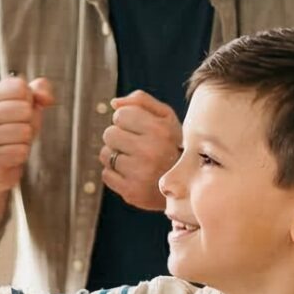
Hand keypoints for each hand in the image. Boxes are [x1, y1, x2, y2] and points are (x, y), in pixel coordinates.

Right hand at [0, 76, 55, 192]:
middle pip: (25, 110)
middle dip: (29, 121)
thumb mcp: (28, 103)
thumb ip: (41, 90)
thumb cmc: (13, 127)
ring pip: (25, 132)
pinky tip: (9, 155)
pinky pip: (22, 152)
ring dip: (26, 139)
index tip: (17, 110)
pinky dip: (21, 155)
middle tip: (16, 128)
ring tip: (13, 142)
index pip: (21, 88)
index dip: (29, 100)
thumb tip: (46, 99)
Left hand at [100, 90, 181, 211]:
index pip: (120, 115)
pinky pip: (106, 175)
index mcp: (159, 130)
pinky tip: (132, 174)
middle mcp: (150, 151)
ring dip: (116, 156)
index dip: (127, 120)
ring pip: (105, 154)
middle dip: (119, 137)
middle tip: (136, 146)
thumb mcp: (167, 118)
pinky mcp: (131, 192)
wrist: (188, 185)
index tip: (140, 129)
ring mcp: (140, 173)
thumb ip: (141, 101)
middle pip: (109, 134)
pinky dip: (115, 174)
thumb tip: (113, 103)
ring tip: (135, 160)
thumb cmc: (173, 145)